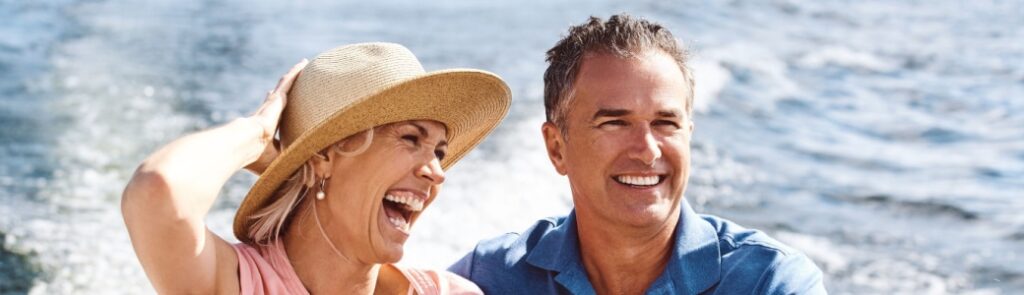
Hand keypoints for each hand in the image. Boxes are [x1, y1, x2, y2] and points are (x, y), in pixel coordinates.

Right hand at [244, 59, 308, 174]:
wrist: (246, 146)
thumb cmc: (258, 160)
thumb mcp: (279, 164)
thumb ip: (291, 170)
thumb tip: (307, 186)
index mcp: (266, 131)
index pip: (276, 122)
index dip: (280, 117)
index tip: (282, 113)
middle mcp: (268, 116)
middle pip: (280, 101)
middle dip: (285, 93)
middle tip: (292, 85)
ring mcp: (272, 106)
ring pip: (285, 88)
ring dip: (293, 78)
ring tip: (302, 68)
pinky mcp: (276, 99)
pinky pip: (289, 82)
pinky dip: (295, 73)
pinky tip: (303, 63)